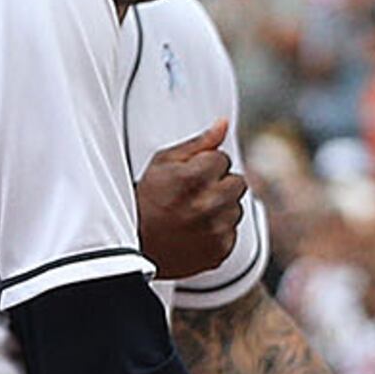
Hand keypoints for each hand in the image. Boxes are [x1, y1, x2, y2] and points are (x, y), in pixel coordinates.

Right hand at [133, 119, 245, 281]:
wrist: (136, 244)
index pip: (223, 158)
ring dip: (221, 207)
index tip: (189, 175)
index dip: (205, 164)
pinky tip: (197, 229)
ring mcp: (216, 229)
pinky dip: (219, 229)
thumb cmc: (147, 199)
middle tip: (195, 193)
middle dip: (220, 183)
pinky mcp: (221, 249)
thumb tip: (224, 124)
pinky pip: (233, 230)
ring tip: (194, 213)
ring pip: (237, 207)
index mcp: (193, 178)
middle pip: (238, 182)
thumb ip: (199, 142)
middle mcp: (208, 204)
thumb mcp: (164, 162)